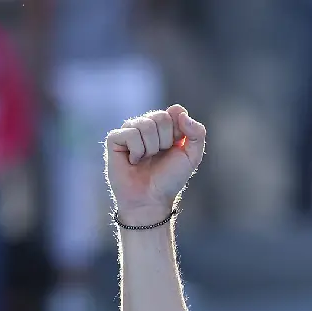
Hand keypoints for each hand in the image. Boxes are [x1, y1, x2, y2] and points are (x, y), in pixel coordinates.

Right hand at [104, 104, 206, 225]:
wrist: (151, 199)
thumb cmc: (170, 179)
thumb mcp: (192, 157)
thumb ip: (197, 133)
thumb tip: (179, 111)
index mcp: (166, 126)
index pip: (175, 111)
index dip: (178, 131)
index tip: (176, 147)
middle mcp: (147, 125)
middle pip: (161, 117)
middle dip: (165, 141)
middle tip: (159, 156)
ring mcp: (130, 131)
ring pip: (145, 124)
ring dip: (151, 148)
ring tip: (146, 160)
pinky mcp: (114, 139)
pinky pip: (130, 133)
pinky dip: (137, 150)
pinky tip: (134, 161)